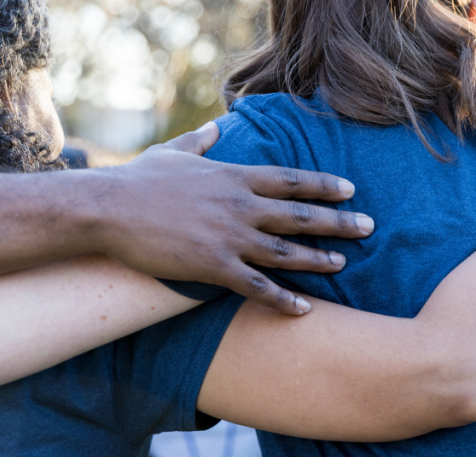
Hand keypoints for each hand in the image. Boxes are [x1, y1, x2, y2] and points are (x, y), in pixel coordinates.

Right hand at [93, 122, 373, 314]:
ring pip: (286, 252)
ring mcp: (229, 237)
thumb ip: (200, 143)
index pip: (291, 180)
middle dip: (338, 222)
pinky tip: (304, 309)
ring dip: (319, 260)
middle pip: (301, 215)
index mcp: (234, 177)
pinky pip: (256, 287)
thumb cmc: (138, 180)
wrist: (106, 209)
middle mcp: (240, 206)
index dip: (324, 185)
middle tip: (369, 228)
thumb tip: (214, 129)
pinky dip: (283, 299)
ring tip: (343, 265)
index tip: (352, 190)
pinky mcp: (213, 266)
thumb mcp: (173, 153)